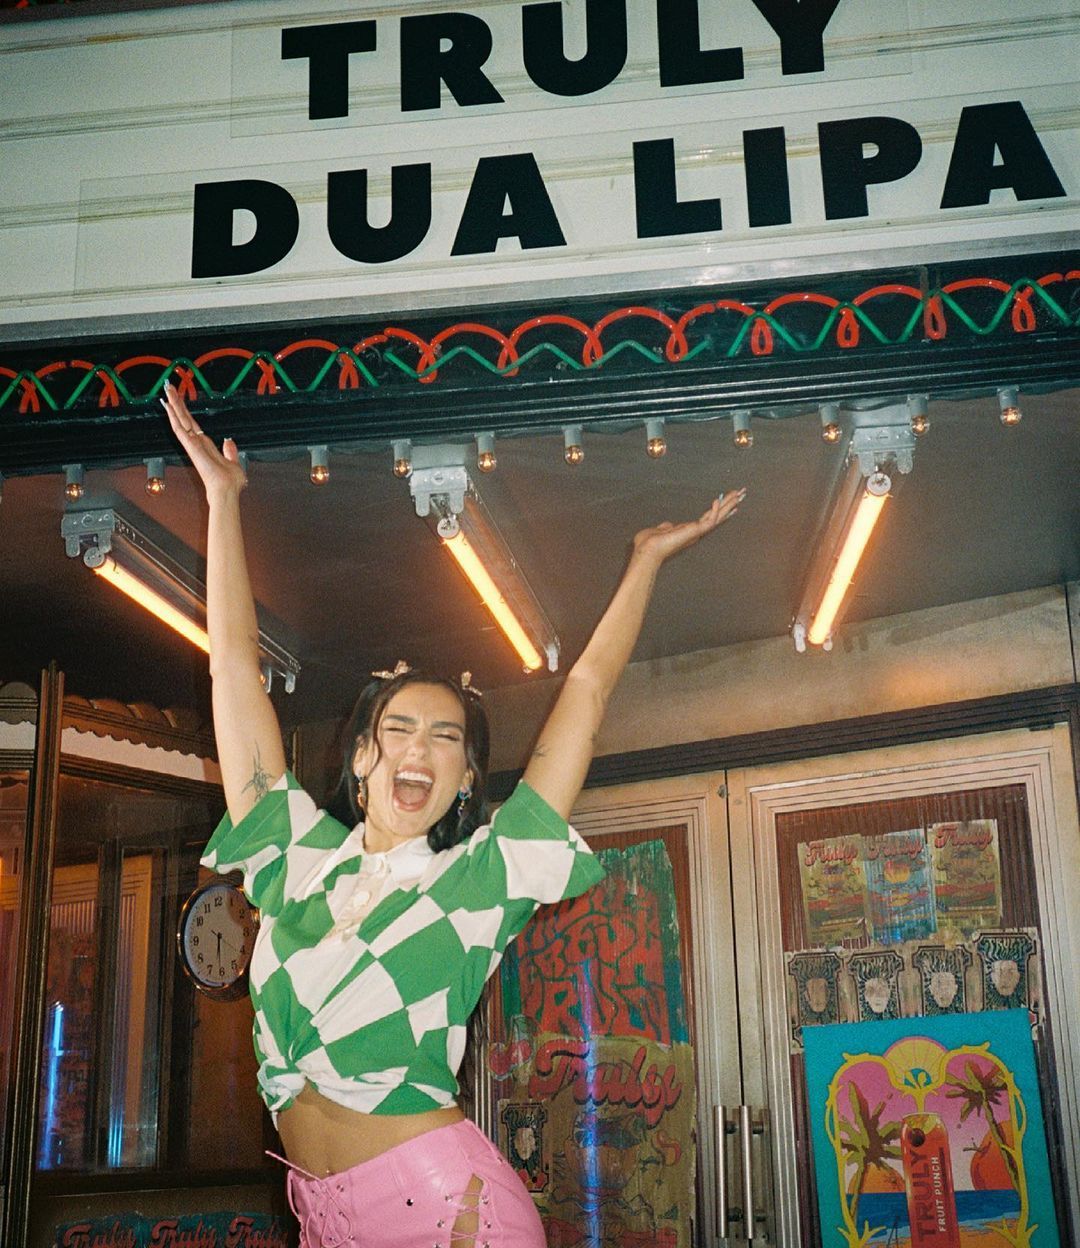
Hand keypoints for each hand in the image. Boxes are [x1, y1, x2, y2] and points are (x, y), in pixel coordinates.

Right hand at [162, 381, 246, 501]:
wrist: (227, 491)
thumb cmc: (230, 482)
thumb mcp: (234, 463)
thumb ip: (230, 451)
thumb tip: (229, 441)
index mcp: (205, 445)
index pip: (193, 424)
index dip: (186, 412)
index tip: (180, 399)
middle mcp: (196, 443)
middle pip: (184, 419)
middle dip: (177, 403)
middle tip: (169, 387)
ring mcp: (192, 445)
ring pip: (180, 420)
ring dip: (173, 405)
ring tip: (167, 390)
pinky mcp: (190, 447)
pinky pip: (180, 429)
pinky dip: (173, 416)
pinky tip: (168, 405)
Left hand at [631, 489, 745, 565]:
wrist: (647, 550)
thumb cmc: (650, 543)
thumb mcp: (661, 530)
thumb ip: (667, 527)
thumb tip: (668, 525)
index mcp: (690, 531)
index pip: (710, 518)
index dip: (721, 509)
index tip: (732, 502)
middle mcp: (696, 532)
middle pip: (718, 515)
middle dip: (731, 503)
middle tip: (743, 493)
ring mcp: (696, 532)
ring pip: (718, 517)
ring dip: (729, 504)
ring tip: (740, 493)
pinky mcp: (694, 532)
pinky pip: (708, 520)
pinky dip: (714, 510)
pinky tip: (718, 499)